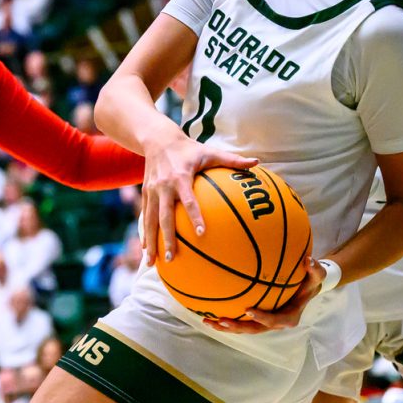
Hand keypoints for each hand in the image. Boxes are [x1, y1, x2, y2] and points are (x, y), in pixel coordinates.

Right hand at [141, 136, 257, 264]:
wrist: (158, 139)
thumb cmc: (189, 148)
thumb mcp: (210, 151)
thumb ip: (232, 159)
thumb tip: (257, 163)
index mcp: (181, 177)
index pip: (189, 200)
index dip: (194, 216)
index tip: (201, 234)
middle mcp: (164, 186)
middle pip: (164, 216)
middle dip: (167, 238)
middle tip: (173, 257)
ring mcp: (152, 191)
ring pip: (150, 220)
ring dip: (151, 242)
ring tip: (152, 263)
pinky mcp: (145, 193)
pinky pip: (145, 217)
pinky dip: (145, 234)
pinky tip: (147, 250)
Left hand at [204, 257, 323, 333]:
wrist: (306, 288)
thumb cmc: (310, 282)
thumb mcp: (317, 275)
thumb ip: (315, 269)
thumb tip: (308, 260)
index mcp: (289, 317)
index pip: (275, 321)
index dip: (262, 318)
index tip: (248, 310)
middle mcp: (275, 323)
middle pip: (254, 329)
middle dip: (237, 327)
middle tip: (221, 321)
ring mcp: (264, 321)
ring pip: (244, 328)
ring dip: (226, 327)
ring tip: (208, 321)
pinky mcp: (257, 317)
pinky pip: (240, 320)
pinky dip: (226, 318)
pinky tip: (209, 312)